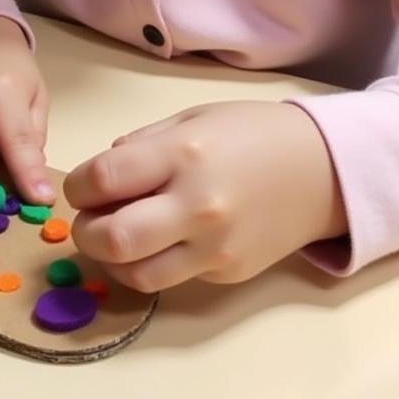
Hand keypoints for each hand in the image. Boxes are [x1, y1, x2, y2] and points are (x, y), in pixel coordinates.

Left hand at [63, 101, 347, 291]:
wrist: (321, 169)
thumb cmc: (251, 133)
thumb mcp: (192, 119)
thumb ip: (142, 145)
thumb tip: (100, 174)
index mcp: (183, 154)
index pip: (103, 179)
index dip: (76, 186)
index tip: (80, 186)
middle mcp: (197, 204)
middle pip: (112, 239)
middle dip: (84, 232)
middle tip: (89, 219)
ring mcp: (214, 246)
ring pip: (136, 274)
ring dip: (110, 260)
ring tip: (115, 237)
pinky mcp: (227, 272)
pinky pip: (171, 279)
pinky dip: (150, 264)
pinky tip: (155, 243)